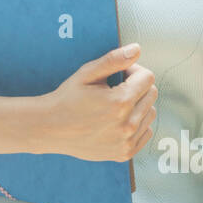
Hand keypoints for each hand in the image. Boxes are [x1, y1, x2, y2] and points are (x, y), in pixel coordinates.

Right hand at [29, 43, 157, 160]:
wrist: (50, 128)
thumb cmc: (67, 98)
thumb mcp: (86, 74)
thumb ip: (114, 60)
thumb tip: (137, 49)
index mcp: (120, 102)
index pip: (147, 78)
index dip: (133, 70)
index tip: (119, 74)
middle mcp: (127, 125)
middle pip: (151, 95)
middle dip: (137, 86)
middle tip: (115, 87)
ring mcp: (126, 141)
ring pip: (150, 113)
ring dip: (138, 105)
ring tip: (116, 105)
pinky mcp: (124, 153)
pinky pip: (146, 132)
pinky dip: (137, 123)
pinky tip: (118, 120)